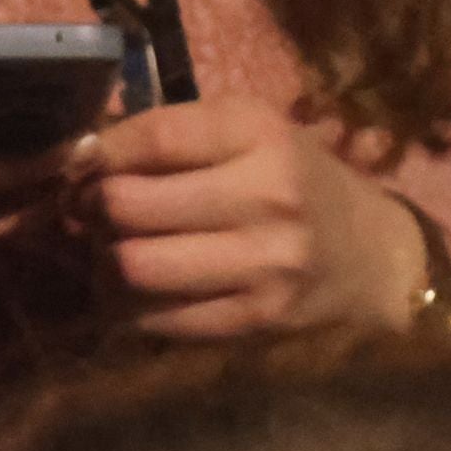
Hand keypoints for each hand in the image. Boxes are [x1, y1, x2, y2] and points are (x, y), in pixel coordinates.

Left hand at [64, 99, 420, 338]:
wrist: (374, 256)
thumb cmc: (293, 181)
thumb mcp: (246, 133)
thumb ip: (168, 132)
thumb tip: (76, 151)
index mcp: (260, 134)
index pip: (152, 138)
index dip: (97, 153)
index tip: (79, 164)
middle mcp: (267, 196)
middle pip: (129, 205)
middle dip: (93, 209)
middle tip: (90, 212)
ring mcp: (265, 263)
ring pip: (134, 267)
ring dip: (104, 262)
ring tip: (113, 251)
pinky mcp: (258, 319)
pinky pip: (158, 317)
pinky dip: (130, 306)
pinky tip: (141, 290)